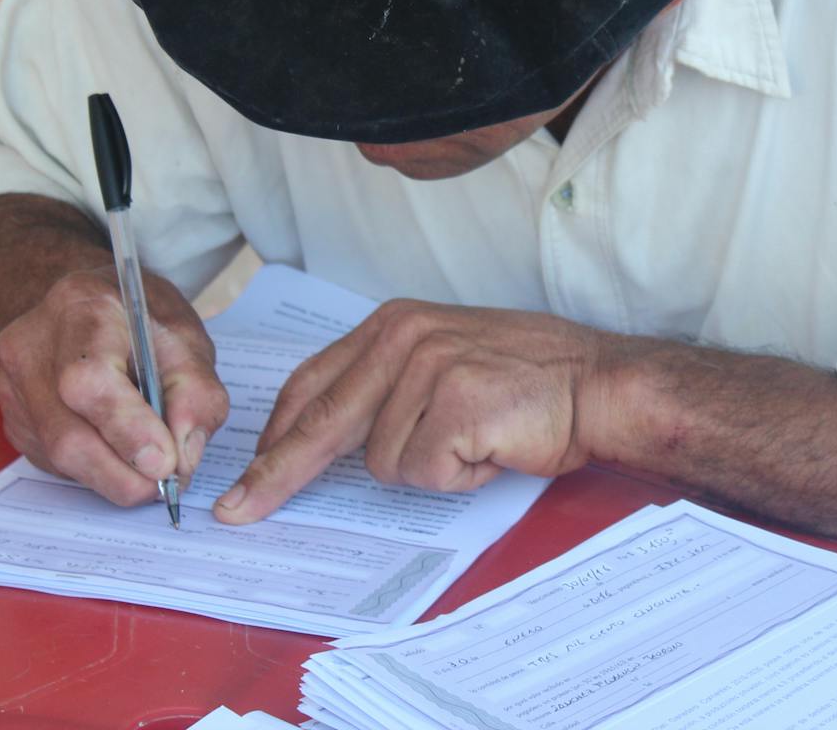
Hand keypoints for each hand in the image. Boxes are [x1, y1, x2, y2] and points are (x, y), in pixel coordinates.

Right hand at [0, 266, 229, 505]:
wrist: (97, 306)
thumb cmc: (144, 322)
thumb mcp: (189, 343)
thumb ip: (196, 397)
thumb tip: (181, 460)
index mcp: (82, 306)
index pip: (90, 379)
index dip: (127, 429)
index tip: (164, 463)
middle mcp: (34, 343)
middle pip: (66, 431)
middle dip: (121, 472)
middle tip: (163, 484)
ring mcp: (13, 381)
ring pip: (57, 454)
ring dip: (110, 475)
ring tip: (146, 468)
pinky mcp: (13, 415)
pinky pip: (50, 459)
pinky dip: (91, 467)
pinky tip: (113, 446)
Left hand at [213, 299, 629, 523]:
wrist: (600, 382)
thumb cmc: (527, 380)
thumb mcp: (443, 359)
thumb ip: (385, 384)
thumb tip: (327, 440)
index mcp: (391, 324)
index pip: (311, 384)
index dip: (275, 437)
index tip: (248, 475)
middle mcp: (403, 337)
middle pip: (319, 423)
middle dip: (275, 475)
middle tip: (236, 511)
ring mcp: (429, 368)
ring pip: (383, 462)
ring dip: (430, 468)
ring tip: (476, 440)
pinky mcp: (456, 404)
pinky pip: (425, 472)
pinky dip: (459, 476)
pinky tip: (491, 448)